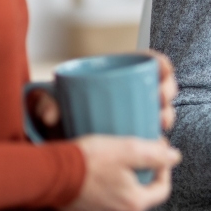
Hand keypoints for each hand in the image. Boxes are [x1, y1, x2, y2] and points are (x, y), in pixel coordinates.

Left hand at [32, 50, 177, 134]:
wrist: (50, 148)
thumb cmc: (49, 118)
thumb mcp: (45, 105)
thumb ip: (43, 103)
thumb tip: (52, 115)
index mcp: (110, 77)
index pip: (144, 63)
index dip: (160, 65)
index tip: (163, 73)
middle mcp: (124, 94)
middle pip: (156, 86)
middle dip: (167, 91)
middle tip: (161, 100)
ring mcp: (129, 115)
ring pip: (158, 110)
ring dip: (167, 114)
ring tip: (161, 122)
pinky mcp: (131, 137)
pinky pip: (151, 134)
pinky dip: (158, 137)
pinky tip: (159, 140)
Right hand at [59, 135, 181, 210]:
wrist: (48, 173)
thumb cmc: (86, 162)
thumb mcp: (129, 149)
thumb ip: (156, 155)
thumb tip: (174, 157)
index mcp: (134, 203)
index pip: (163, 189)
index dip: (164, 168)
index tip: (159, 152)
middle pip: (142, 192)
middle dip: (143, 171)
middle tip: (136, 152)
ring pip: (122, 194)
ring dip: (123, 178)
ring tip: (116, 159)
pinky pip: (102, 198)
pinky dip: (105, 185)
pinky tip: (98, 169)